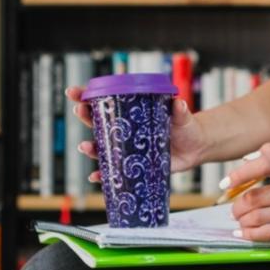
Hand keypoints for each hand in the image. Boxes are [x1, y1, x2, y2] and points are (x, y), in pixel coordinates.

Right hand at [65, 86, 210, 184]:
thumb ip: (179, 110)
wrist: (195, 147)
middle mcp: (124, 129)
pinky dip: (103, 175)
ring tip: (85, 146)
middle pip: (97, 122)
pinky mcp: (132, 165)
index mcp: (131, 111)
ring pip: (101, 147)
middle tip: (80, 110)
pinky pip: (113, 171)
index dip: (86, 96)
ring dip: (90, 147)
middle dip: (85, 115)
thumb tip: (178, 103)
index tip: (73, 92)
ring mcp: (126, 147)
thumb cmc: (185, 126)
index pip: (105, 101)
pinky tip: (96, 177)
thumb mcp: (182, 115)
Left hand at [220, 143, 269, 241]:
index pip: (264, 166)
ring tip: (239, 219)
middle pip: (256, 197)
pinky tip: (244, 233)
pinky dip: (252, 234)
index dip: (240, 174)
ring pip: (259, 217)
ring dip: (242, 220)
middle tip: (232, 208)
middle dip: (237, 205)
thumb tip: (246, 159)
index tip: (226, 183)